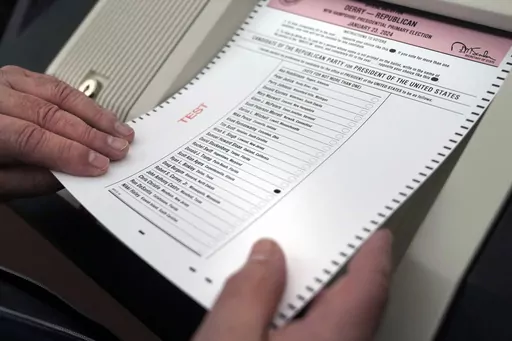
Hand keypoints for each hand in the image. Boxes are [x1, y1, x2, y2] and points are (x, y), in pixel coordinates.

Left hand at [0, 65, 134, 199]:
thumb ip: (29, 181)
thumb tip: (72, 175)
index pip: (31, 137)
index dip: (70, 152)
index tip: (99, 166)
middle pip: (48, 112)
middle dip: (91, 134)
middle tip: (118, 149)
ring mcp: (1, 81)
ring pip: (56, 92)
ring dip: (95, 113)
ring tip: (119, 131)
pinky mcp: (13, 78)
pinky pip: (53, 83)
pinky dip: (81, 100)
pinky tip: (99, 113)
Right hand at [193, 229, 391, 340]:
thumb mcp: (228, 338)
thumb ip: (249, 293)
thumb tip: (265, 254)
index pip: (368, 289)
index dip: (374, 254)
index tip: (377, 229)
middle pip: (348, 303)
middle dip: (330, 267)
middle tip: (315, 235)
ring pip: (325, 320)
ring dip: (305, 292)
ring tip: (279, 266)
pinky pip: (305, 333)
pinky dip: (290, 314)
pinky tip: (263, 308)